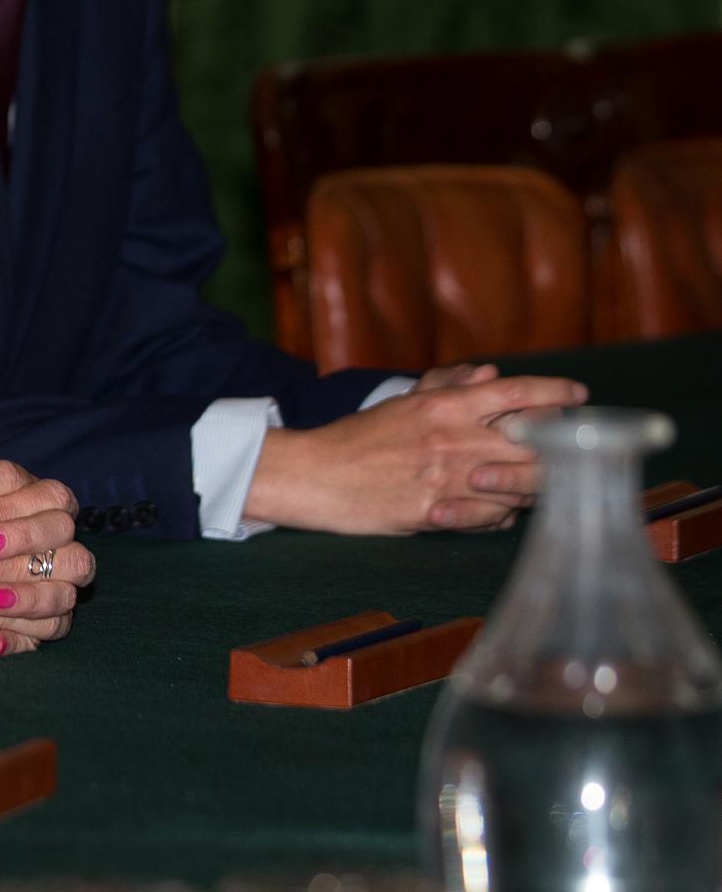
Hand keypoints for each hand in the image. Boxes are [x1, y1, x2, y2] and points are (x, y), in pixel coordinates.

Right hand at [245, 373, 586, 533]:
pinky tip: (502, 510)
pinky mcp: (437, 514)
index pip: (515, 392)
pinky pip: (492, 518)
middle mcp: (452, 441)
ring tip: (540, 484)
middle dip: (560, 447)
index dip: (555, 391)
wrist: (314, 476)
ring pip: (521, 486)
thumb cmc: (356, 438)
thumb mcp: (401, 403)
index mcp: (443, 408)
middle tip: (572, 449)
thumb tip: (487, 374)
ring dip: (536, 485)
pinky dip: (505, 514)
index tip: (578, 396)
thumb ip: (445, 385)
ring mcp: (447, 480)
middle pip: (534, 443)